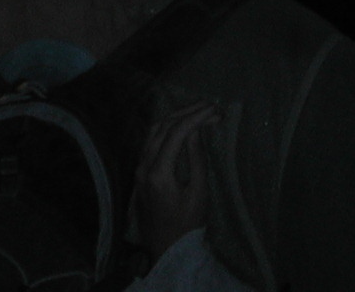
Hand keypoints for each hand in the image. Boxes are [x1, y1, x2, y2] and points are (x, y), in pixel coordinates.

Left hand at [131, 99, 219, 262]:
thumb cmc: (187, 226)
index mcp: (158, 173)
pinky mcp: (140, 172)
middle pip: (163, 127)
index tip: (215, 110)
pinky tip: (181, 125)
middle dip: (186, 112)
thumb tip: (196, 130)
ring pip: (154, 131)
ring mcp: (139, 168)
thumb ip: (196, 160)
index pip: (176, 133)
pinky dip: (167, 128)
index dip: (196, 117)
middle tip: (209, 105)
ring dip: (175, 117)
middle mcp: (144, 166)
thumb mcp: (198, 194)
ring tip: (198, 110)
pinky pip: (151, 141)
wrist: (165, 250)